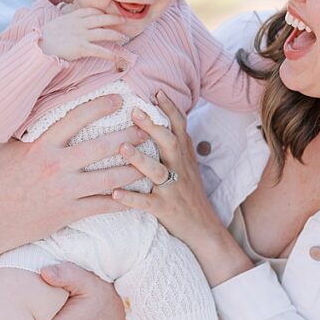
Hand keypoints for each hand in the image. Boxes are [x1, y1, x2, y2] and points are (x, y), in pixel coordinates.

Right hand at [0, 95, 146, 248]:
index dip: (100, 106)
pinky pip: (103, 206)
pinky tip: (137, 197)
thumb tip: (29, 105)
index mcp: (41, 145)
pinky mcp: (69, 212)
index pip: (75, 118)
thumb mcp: (4, 147)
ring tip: (151, 162)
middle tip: (145, 130)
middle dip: (128, 137)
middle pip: (102, 147)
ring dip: (134, 170)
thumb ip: (20, 127)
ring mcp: (65, 190)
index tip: (119, 99)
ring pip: (110, 179)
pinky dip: (123, 202)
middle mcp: (56, 166)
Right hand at [40, 7, 127, 61]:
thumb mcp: (55, 24)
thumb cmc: (42, 37)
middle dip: (115, 19)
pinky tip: (116, 57)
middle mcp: (79, 24)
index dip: (102, 12)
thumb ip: (65, 23)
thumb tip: (68, 26)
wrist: (37, 46)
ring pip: (105, 33)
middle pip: (102, 19)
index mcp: (72, 17)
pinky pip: (99, 50)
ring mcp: (81, 35)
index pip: (91, 10)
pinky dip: (109, 54)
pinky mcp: (81, 48)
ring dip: (117, 35)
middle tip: (126, 20)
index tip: (108, 14)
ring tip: (125, 37)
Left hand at [113, 91, 252, 285]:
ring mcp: (172, 189)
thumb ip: (173, 143)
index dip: (169, 108)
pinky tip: (114, 194)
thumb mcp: (185, 165)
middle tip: (134, 111)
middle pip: (169, 143)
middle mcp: (179, 169)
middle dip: (152, 127)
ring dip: (139, 159)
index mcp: (182, 156)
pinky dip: (130, 199)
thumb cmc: (188, 192)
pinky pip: (147, 203)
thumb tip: (156, 118)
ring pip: (157, 172)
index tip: (155, 90)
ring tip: (121, 148)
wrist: (205, 229)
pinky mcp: (165, 209)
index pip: (179, 127)